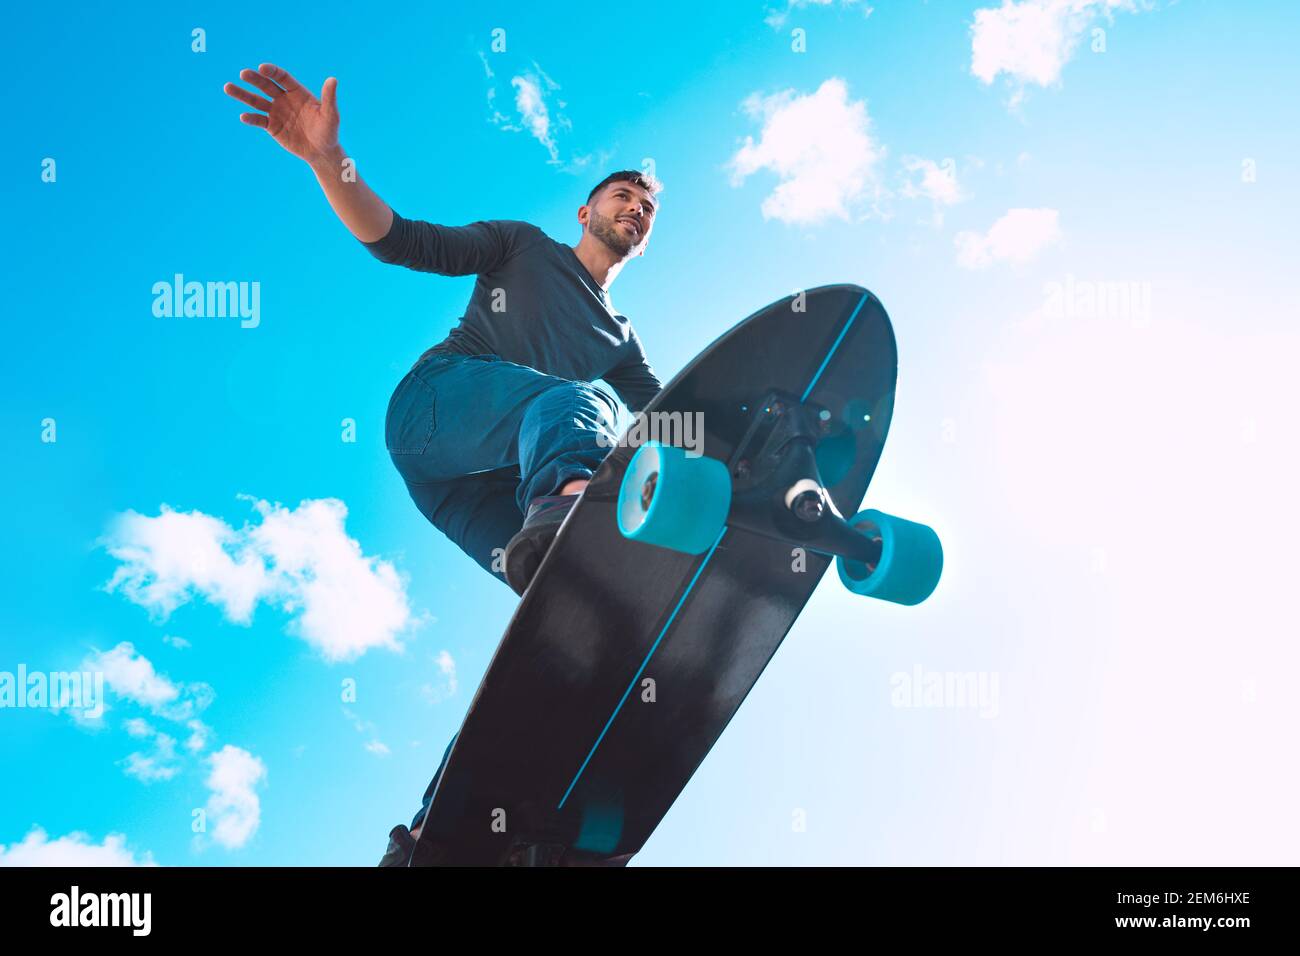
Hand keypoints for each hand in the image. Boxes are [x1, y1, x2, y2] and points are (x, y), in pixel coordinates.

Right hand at [224, 63, 338, 164]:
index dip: (272, 72)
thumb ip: (329, 98)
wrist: (321, 152)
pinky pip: (259, 120)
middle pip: (266, 86)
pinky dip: (251, 118)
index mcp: (297, 92)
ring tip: (228, 87)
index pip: (282, 77)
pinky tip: (244, 116)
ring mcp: (276, 112)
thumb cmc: (328, 132)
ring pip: (256, 101)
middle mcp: (284, 99)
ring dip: (243, 95)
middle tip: (243, 73)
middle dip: (255, 79)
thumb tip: (333, 79)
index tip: (262, 67)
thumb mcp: (331, 115)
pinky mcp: (271, 126)